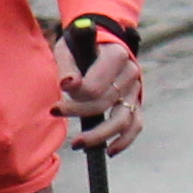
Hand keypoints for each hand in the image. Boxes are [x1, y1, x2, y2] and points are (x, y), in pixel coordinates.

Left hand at [60, 17, 146, 152]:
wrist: (102, 42)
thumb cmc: (80, 46)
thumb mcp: (69, 48)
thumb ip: (68, 66)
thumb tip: (67, 84)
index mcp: (116, 55)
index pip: (95, 87)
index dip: (74, 99)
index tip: (55, 107)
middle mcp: (130, 72)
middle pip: (105, 103)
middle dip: (78, 113)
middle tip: (56, 116)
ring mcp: (135, 89)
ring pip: (123, 119)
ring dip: (100, 135)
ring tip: (77, 144)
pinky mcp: (136, 102)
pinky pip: (135, 125)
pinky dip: (124, 140)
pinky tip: (109, 151)